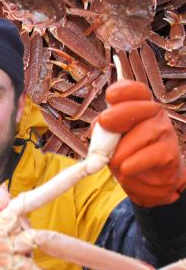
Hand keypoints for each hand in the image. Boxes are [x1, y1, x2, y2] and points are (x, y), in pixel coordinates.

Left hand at [97, 80, 185, 206]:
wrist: (149, 179)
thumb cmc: (126, 154)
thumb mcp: (109, 139)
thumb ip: (102, 130)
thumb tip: (100, 124)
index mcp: (139, 106)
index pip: (135, 90)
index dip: (123, 90)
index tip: (110, 96)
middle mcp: (155, 114)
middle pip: (135, 109)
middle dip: (115, 118)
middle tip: (104, 129)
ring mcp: (165, 132)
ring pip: (136, 138)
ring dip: (118, 154)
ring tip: (118, 162)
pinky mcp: (169, 153)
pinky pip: (143, 158)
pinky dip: (130, 166)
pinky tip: (128, 169)